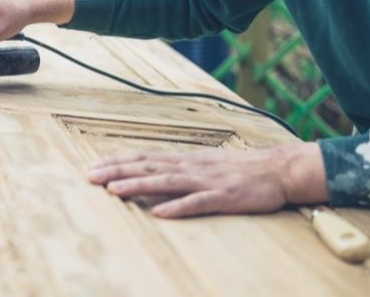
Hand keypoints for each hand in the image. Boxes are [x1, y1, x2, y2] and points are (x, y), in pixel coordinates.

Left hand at [88, 143, 327, 217]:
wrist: (280, 168)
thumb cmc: (242, 168)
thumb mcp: (207, 163)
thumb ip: (181, 168)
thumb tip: (155, 172)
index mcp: (186, 160)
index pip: (145, 158)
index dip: (118, 162)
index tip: (93, 166)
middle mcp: (191, 167)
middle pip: (148, 166)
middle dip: (117, 171)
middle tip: (89, 176)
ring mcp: (207, 181)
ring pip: (166, 182)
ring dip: (138, 185)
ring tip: (113, 191)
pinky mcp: (224, 198)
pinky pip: (198, 203)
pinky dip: (178, 207)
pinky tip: (159, 212)